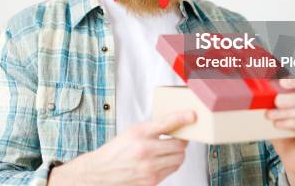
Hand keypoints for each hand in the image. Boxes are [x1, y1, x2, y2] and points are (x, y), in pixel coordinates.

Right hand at [48, 110, 195, 185]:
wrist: (102, 171)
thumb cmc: (118, 150)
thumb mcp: (132, 131)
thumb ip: (153, 128)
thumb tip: (177, 124)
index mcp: (139, 133)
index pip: (166, 123)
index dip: (182, 117)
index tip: (192, 115)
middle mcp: (145, 150)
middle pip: (179, 144)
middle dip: (181, 141)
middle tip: (178, 138)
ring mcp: (149, 167)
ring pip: (179, 158)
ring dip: (178, 153)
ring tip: (169, 150)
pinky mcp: (151, 181)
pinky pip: (172, 170)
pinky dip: (171, 164)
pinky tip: (162, 160)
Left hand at [266, 78, 294, 185]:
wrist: (293, 157)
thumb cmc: (285, 132)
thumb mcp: (275, 113)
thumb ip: (269, 101)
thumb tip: (252, 89)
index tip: (282, 81)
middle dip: (293, 97)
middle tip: (276, 100)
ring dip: (286, 112)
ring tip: (269, 115)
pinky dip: (289, 123)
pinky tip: (277, 124)